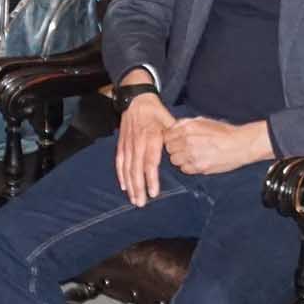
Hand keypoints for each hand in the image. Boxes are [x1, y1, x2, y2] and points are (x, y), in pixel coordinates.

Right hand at [115, 91, 174, 205]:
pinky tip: (124, 186)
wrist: (136, 99)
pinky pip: (119, 162)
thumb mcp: (169, 120)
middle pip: (136, 170)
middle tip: (141, 203)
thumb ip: (175, 136)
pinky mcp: (121, 144)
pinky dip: (121, 175)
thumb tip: (184, 151)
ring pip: (127, 168)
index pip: (150, 163)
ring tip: (134, 199)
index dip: (150, 179)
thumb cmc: (156, 112)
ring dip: (130, 185)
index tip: (153, 193)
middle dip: (138, 188)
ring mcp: (127, 144)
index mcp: (151, 138)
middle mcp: (137, 143)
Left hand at [162, 116, 271, 176]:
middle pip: (169, 148)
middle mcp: (189, 141)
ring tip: (191, 155)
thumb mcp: (204, 120)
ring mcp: (193, 156)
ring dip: (180, 158)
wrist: (240, 145)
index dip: (171, 138)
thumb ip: (186, 123)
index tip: (175, 140)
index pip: (167, 135)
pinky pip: (184, 169)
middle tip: (184, 148)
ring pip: (175, 160)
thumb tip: (174, 127)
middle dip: (175, 148)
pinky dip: (188, 166)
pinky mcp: (199, 168)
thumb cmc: (224, 133)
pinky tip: (196, 161)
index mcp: (189, 128)